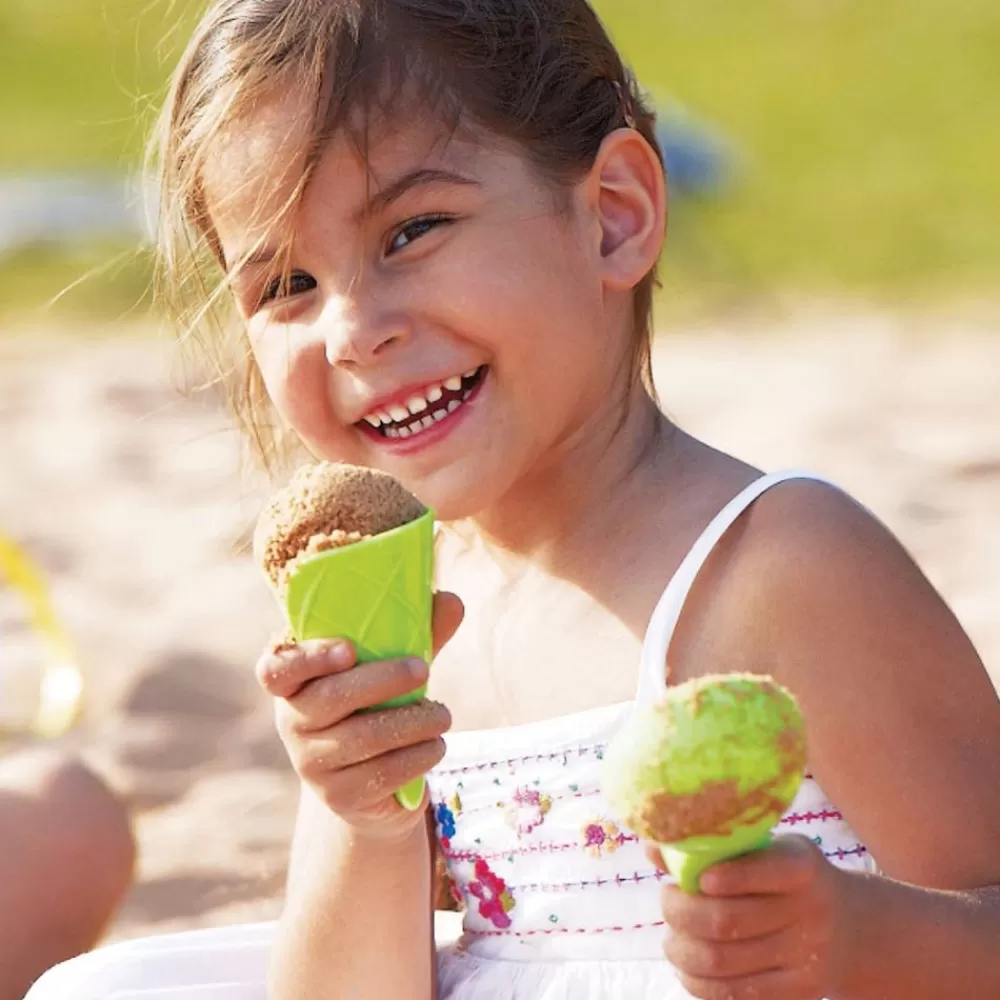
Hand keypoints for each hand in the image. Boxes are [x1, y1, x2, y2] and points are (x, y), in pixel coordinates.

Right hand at [256, 592, 463, 839]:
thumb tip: (451, 602)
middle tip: (424, 669)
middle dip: (383, 680)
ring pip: (363, 737)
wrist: (374, 784)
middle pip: (330, 698)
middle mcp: (291, 722)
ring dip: (413, 722)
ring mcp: (311, 764)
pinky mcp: (339, 797)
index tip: (350, 649)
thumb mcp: (390, 667)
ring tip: (443, 715)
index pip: (277, 669)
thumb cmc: (378, 705)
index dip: (309, 658)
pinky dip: (418, 755)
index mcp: (293, 682)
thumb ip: (415, 633)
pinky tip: (436, 745)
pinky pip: (382, 773)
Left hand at [651, 835, 851, 999]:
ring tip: (672, 939)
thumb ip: (715, 849)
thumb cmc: (785, 877)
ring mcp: (806, 957)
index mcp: (800, 867)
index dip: (728, 876)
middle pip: (727, 920)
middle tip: (667, 902)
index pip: (766, 870)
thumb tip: (653, 849)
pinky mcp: (798, 993)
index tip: (698, 878)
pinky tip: (687, 968)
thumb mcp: (766, 850)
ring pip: (723, 961)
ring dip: (682, 951)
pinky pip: (736, 994)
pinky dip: (699, 983)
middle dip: (681, 913)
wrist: (850, 928)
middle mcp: (810, 912)